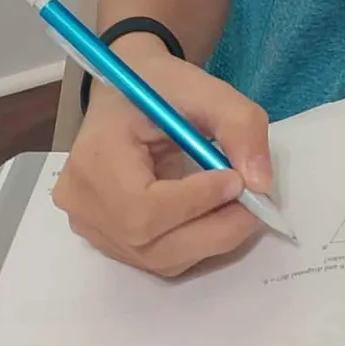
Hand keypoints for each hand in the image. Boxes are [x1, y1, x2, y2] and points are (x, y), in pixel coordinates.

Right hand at [53, 38, 273, 277]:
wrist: (129, 92)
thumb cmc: (162, 86)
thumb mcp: (205, 89)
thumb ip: (239, 125)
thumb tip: (261, 183)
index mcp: (95, 156)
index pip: (141, 206)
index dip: (194, 203)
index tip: (238, 181)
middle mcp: (83, 202)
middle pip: (149, 243)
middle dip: (214, 229)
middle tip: (256, 206)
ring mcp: (91, 226)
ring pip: (159, 258)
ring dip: (210, 238)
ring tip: (240, 207)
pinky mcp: (108, 239)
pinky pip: (158, 257)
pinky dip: (196, 241)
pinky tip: (216, 214)